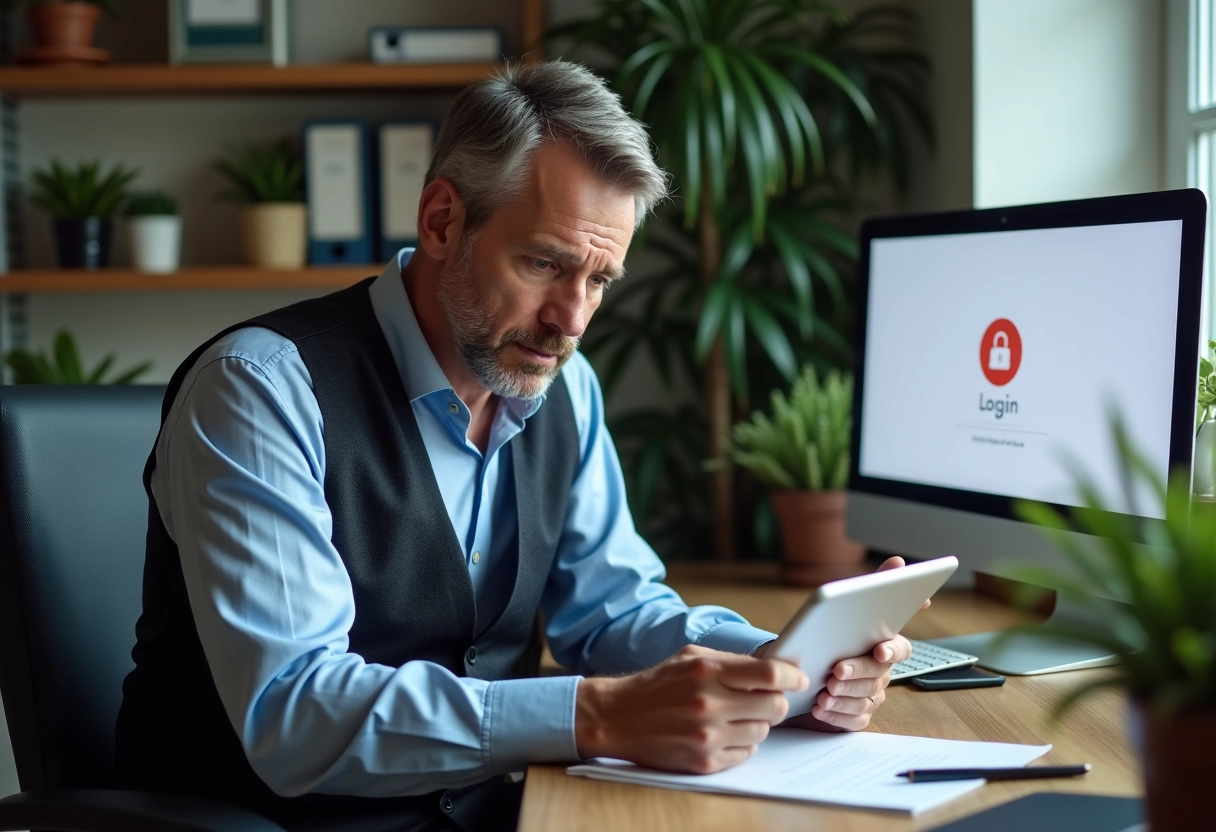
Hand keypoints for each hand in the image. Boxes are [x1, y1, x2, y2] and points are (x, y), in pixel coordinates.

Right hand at [575, 645, 808, 773]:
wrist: (617, 717)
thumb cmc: (658, 684)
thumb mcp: (692, 657)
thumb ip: (733, 661)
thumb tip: (776, 667)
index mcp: (707, 671)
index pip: (769, 673)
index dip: (791, 675)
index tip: (798, 678)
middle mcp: (709, 703)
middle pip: (774, 705)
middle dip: (776, 701)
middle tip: (765, 698)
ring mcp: (707, 736)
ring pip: (763, 731)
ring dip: (756, 723)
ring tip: (735, 715)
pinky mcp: (704, 761)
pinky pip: (746, 754)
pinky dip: (741, 744)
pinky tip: (722, 732)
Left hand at [766, 556, 923, 731]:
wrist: (802, 662)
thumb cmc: (831, 631)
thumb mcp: (847, 604)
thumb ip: (875, 584)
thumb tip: (898, 561)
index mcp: (884, 645)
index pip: (901, 648)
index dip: (892, 649)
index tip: (878, 648)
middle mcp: (881, 672)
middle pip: (878, 677)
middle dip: (857, 673)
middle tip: (836, 671)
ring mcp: (870, 695)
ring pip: (865, 700)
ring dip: (844, 696)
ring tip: (824, 691)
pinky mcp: (855, 715)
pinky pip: (851, 719)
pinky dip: (835, 715)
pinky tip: (819, 707)